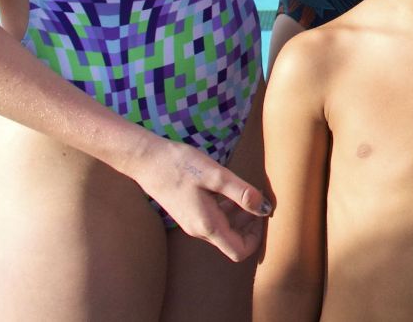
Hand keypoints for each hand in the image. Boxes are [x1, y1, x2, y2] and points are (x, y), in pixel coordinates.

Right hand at [129, 136, 273, 261]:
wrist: (147, 160)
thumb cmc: (181, 165)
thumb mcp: (216, 176)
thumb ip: (242, 193)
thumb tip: (265, 208)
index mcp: (207, 225)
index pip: (239, 251)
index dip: (256, 238)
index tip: (262, 213)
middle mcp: (199, 230)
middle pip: (233, 242)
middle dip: (250, 225)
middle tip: (258, 199)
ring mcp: (192, 223)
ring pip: (224, 231)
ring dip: (239, 216)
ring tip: (247, 192)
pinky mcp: (188, 214)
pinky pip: (213, 221)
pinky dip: (227, 210)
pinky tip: (229, 190)